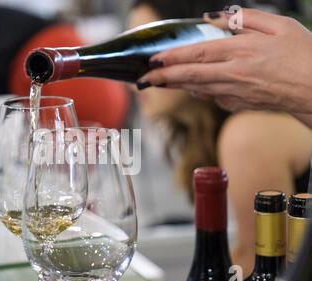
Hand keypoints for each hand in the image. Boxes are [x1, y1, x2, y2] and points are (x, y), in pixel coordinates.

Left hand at [138, 9, 311, 123]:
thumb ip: (246, 19)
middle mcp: (235, 74)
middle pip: (191, 76)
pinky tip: (187, 86)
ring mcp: (235, 93)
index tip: (153, 60)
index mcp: (243, 52)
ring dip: (174, 86)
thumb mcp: (280, 25)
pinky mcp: (238, 104)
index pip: (199, 54)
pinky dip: (197, 90)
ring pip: (196, 89)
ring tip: (155, 82)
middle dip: (163, 78)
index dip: (173, 58)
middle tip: (142, 80)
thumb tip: (216, 18)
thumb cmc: (303, 55)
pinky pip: (212, 96)